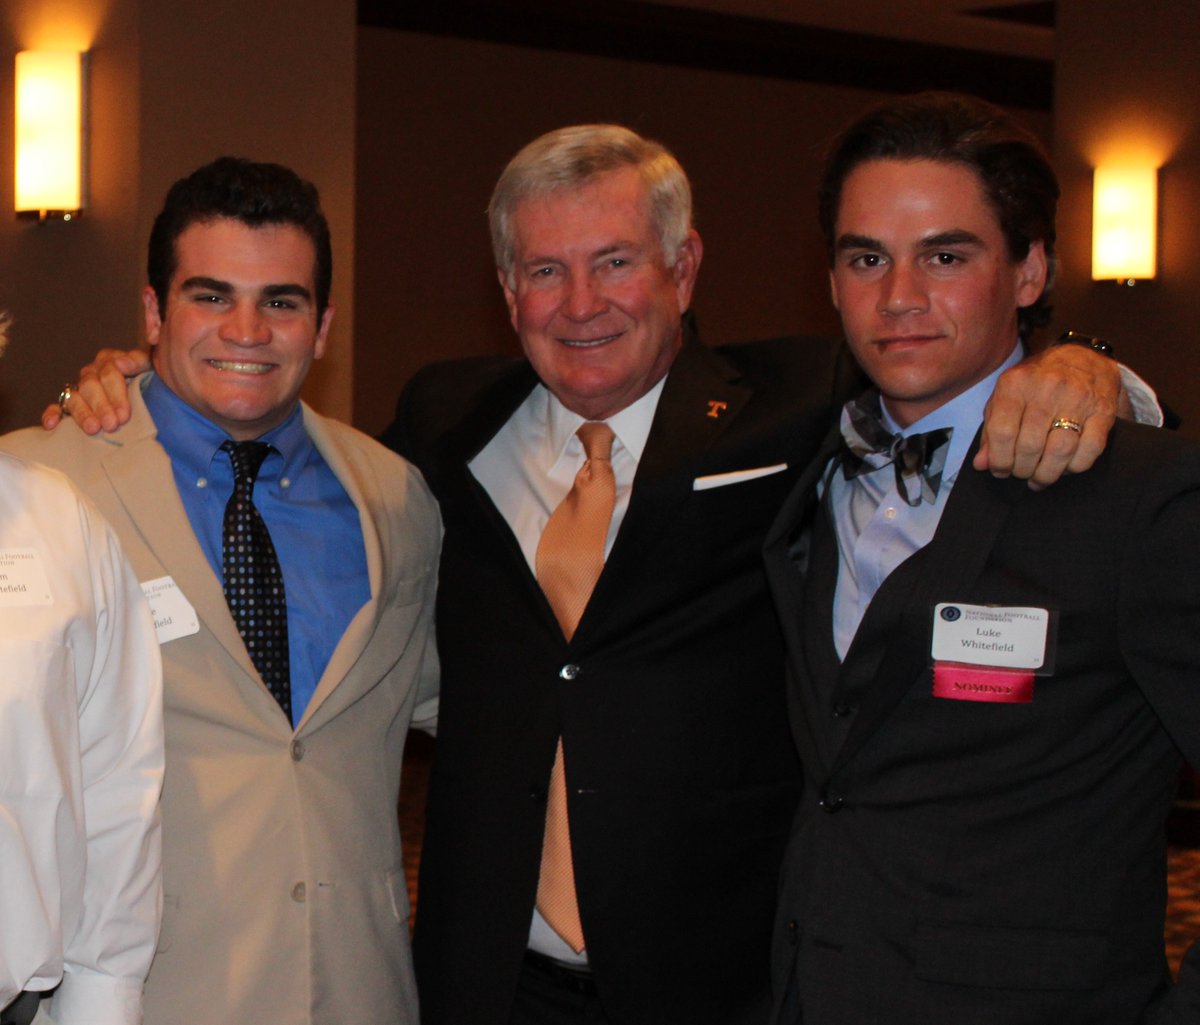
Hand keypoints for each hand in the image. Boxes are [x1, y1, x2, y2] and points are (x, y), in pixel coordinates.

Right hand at [41, 348, 151, 433]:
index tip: (124, 415)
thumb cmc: (148, 379)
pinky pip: (56, 406)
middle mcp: (91, 373)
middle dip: (101, 407)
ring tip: (93, 429)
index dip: (116, 395)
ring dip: (82, 414)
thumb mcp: (148, 366)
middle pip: (91, 387)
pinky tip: (52, 424)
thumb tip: (121, 363)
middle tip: (111, 425)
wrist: (147, 390)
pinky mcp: (70, 402)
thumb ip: (138, 361)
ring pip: (75, 398)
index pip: (108, 373)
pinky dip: (52, 414)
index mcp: (108, 360)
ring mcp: (79, 388)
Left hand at [973, 344, 1119, 488]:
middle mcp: (1047, 388)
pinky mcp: (1103, 411)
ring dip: (1047, 473)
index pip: (1002, 432)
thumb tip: (981, 465)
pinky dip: (1074, 467)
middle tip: (1021, 474)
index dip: (999, 460)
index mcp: (1015, 384)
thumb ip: (990, 431)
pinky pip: (1089, 450)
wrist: (1083, 358)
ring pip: (1060, 451)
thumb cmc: (1035, 384)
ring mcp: (1078, 398)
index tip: (1001, 471)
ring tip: (1039, 478)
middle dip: (1022, 469)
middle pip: (1030, 446)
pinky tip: (1064, 468)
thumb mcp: (1004, 398)